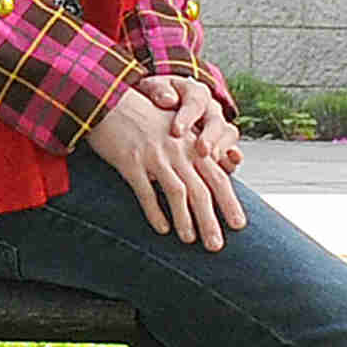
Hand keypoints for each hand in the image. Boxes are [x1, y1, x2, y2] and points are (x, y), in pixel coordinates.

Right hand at [83, 83, 245, 246]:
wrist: (108, 100)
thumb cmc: (143, 119)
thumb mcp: (173, 131)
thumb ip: (190, 153)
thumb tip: (208, 182)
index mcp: (191, 144)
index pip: (218, 177)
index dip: (230, 202)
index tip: (239, 226)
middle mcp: (177, 150)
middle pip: (201, 189)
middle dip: (211, 220)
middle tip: (217, 246)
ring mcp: (154, 155)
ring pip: (177, 193)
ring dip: (186, 220)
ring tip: (191, 241)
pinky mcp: (130, 161)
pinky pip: (146, 192)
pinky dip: (155, 212)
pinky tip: (161, 229)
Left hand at [139, 71, 245, 176]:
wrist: (160, 108)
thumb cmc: (157, 99)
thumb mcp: (152, 88)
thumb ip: (158, 91)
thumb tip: (168, 100)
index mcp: (196, 93)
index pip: (195, 102)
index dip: (187, 117)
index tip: (176, 131)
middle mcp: (211, 110)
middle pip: (216, 121)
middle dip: (210, 137)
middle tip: (202, 150)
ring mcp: (219, 128)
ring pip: (229, 135)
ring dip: (222, 148)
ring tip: (211, 160)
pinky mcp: (222, 145)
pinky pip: (233, 151)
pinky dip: (232, 159)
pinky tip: (230, 165)